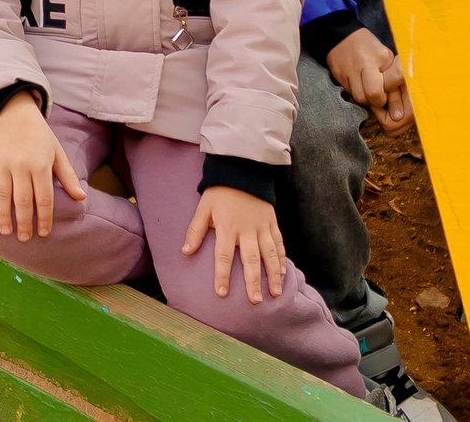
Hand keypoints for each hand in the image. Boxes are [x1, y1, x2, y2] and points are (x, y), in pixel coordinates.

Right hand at [0, 93, 82, 240]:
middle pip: (23, 201)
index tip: (44, 233)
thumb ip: (68, 176)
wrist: (14, 111)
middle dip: (24, 223)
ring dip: (4, 216)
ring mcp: (2, 163)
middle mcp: (20, 166)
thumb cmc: (39, 135)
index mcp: (40, 165)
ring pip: (2, 195)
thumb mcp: (57, 152)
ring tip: (7, 232)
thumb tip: (81, 198)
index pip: (44, 198)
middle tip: (25, 239)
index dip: (44, 218)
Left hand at [183, 185, 286, 303]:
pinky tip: (284, 273)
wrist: (242, 170)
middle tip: (255, 301)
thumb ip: (196, 230)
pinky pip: (279, 242)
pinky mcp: (272, 222)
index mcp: (227, 226)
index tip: (222, 293)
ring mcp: (262, 226)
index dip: (222, 275)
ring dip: (273, 274)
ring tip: (275, 293)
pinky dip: (282, 258)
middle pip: (251, 259)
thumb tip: (185, 252)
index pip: (224, 255)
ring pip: (270, 254)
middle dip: (253, 281)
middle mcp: (247, 229)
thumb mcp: (203, 207)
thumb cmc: (220, 192)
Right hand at [327, 29, 411, 135]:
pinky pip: (349, 93)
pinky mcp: (338, 77)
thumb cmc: (369, 47)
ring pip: (358, 98)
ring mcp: (346, 73)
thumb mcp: (386, 57)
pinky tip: (360, 84)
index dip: (386, 97)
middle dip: (376, 101)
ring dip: (366, 98)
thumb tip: (398, 106)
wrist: (342, 37)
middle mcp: (359, 66)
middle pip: (369, 97)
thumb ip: (393, 78)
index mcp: (375, 59)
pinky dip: (357, 92)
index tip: (388, 94)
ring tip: (369, 89)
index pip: (380, 88)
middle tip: (380, 95)